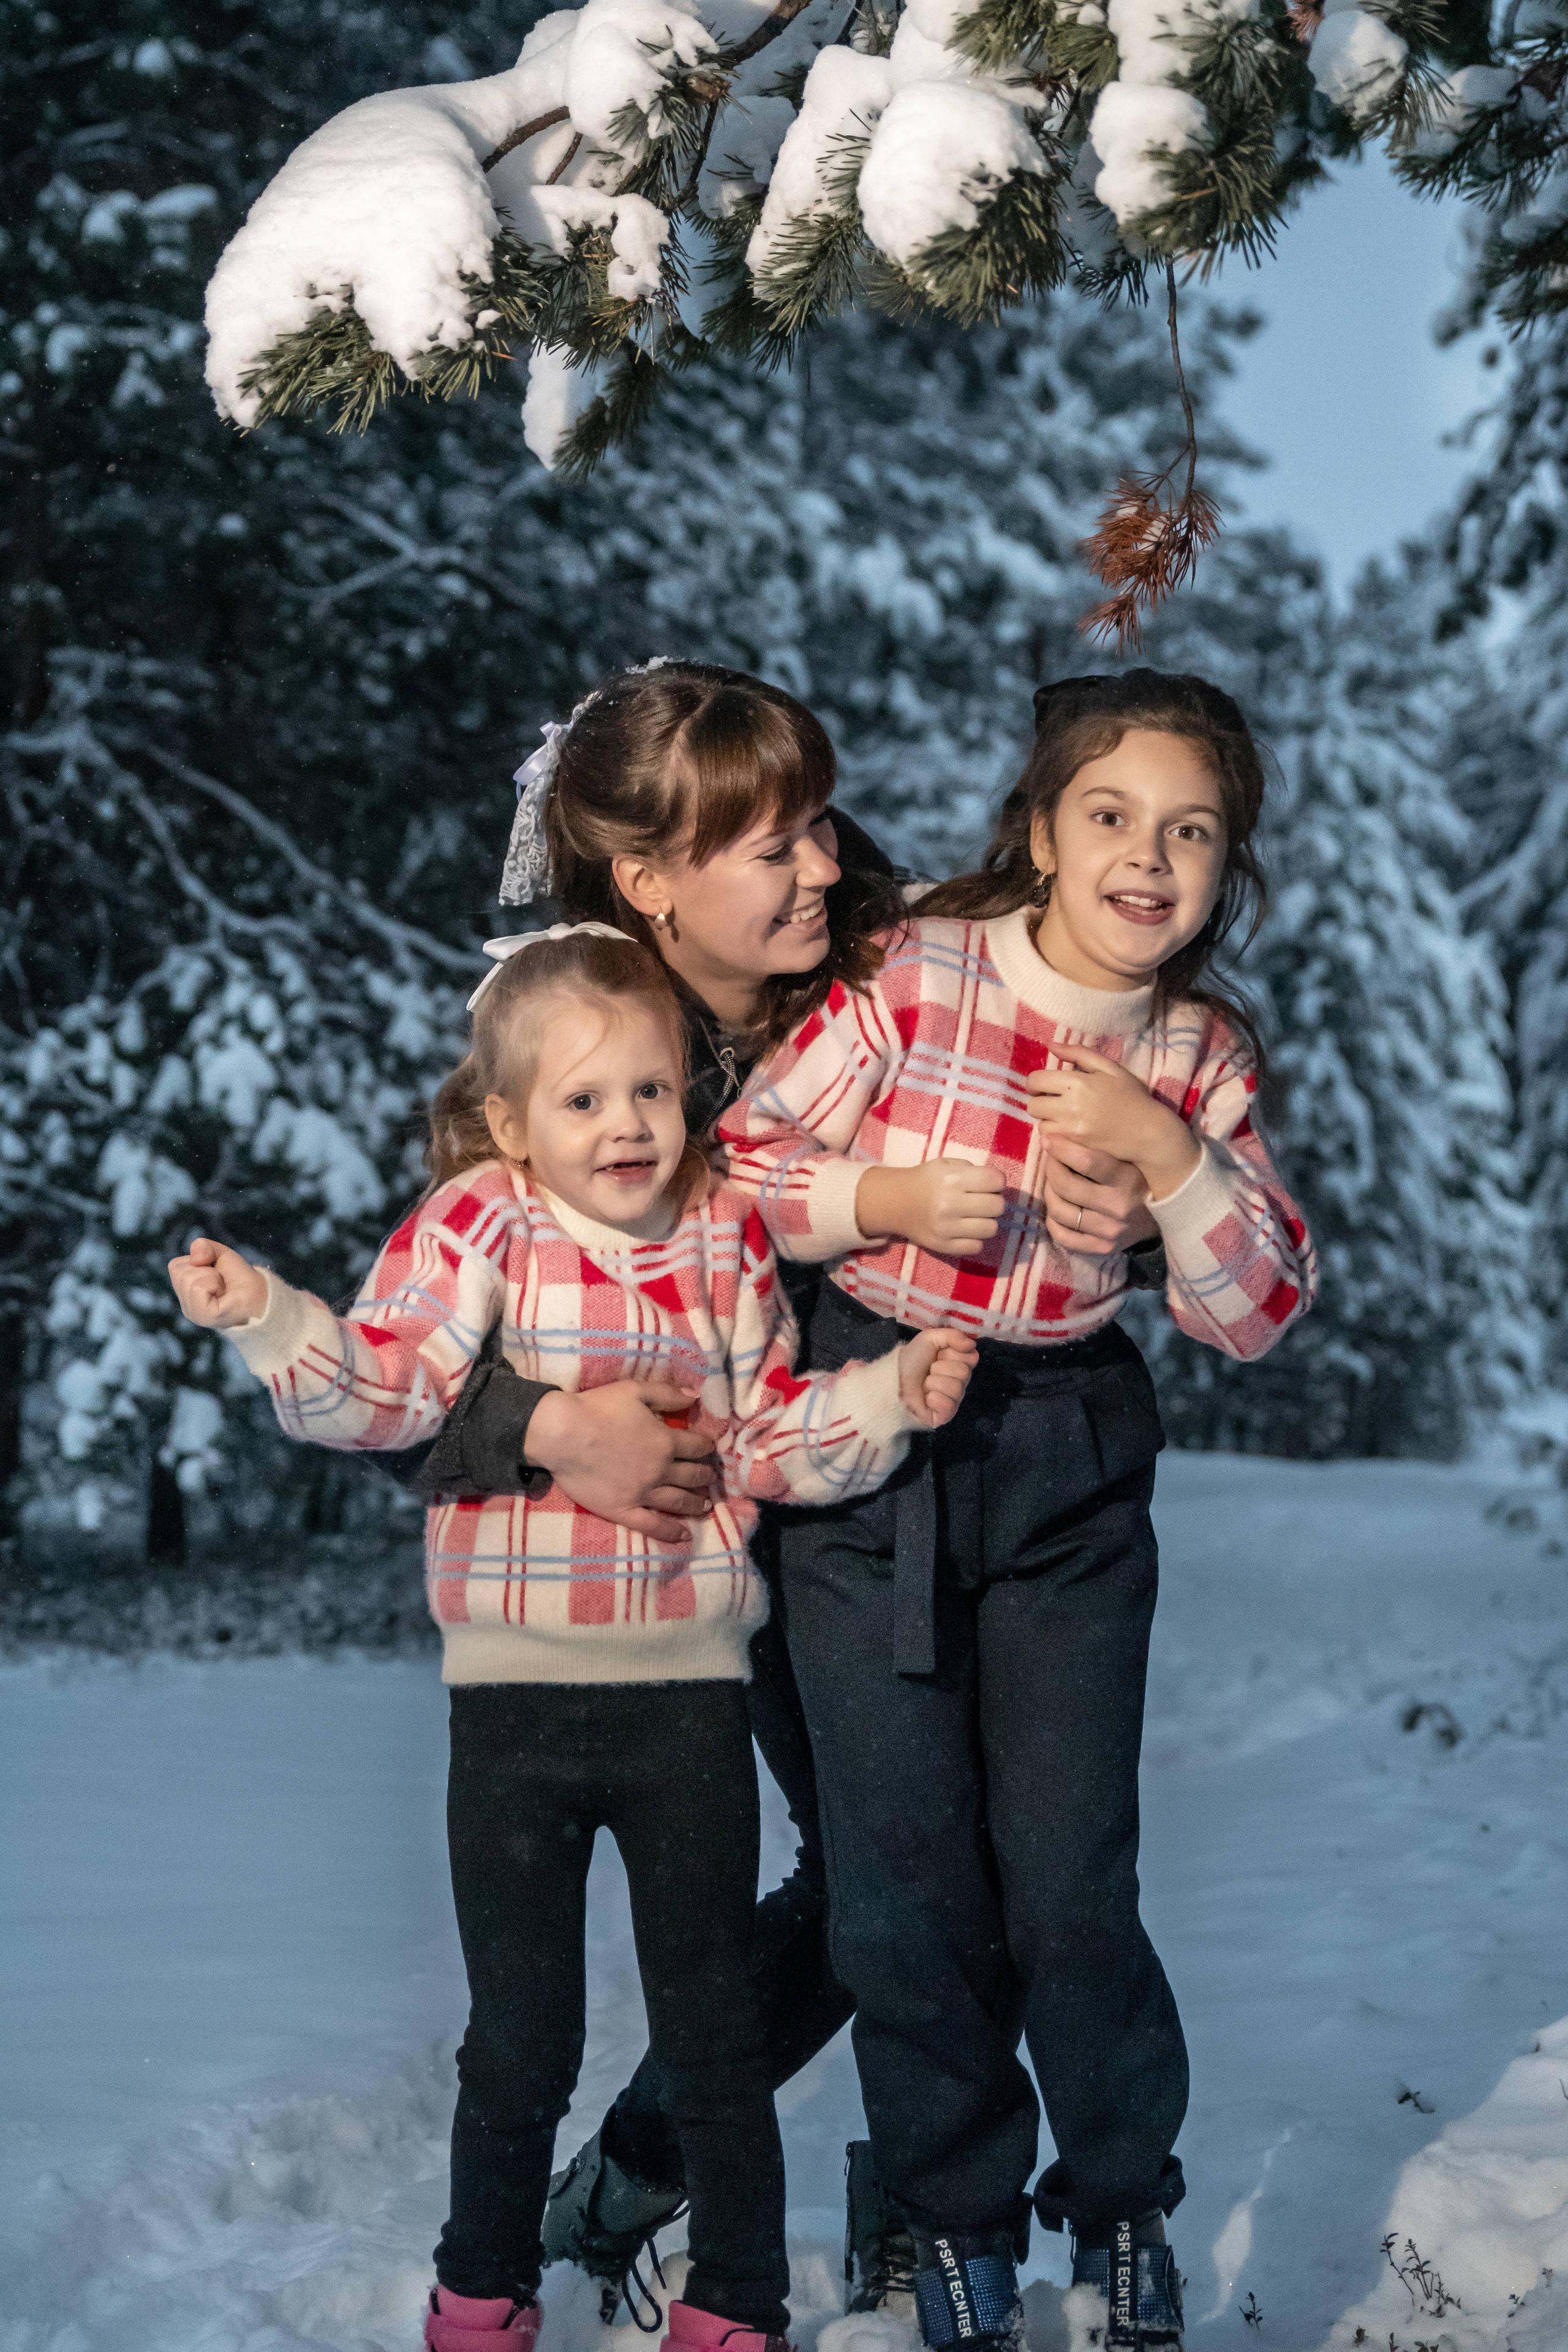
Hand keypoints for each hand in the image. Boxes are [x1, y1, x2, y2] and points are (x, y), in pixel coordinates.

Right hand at [168, 1236, 268, 1328]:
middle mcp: (186, 1304)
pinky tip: (223, 1294)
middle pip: (179, 1271)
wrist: (261, 1294)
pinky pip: (198, 1286)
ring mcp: (193, 1312)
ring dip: (212, 1276)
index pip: (175, 1266)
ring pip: (188, 1278)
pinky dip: (214, 1283)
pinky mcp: (203, 1316)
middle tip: (221, 1282)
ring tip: (223, 1288)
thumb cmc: (239, 1278)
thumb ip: (204, 1247)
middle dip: (205, 1269)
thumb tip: (195, 1256)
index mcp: (185, 1291)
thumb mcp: (220, 1254)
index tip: (214, 1273)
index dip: (198, 1262)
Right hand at [525, 1380, 719, 1543]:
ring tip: (706, 1504)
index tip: (709, 1449)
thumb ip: (667, 1394)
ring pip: (679, 1501)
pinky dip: (671, 1532)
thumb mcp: (636, 1391)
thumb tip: (695, 1397)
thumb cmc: (597, 1408)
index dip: (707, 1447)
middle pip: (693, 1476)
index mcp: (666, 1441)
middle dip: (705, 1475)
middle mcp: (660, 1470)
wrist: (562, 1434)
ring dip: (697, 1503)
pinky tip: (684, 1536)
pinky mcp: (623, 1510)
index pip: (698, 1447)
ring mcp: (643, 1493)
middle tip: (710, 1477)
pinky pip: (652, 1525)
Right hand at [856, 1159, 1006, 1256]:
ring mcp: (946, 1228)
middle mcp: (949, 1204)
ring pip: (991, 1229)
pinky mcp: (943, 1246)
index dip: (997, 1182)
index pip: (996, 1181)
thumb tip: (998, 1186)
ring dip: (987, 1222)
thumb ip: (973, 1171)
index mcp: (952, 1179)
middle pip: (997, 1206)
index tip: (990, 1184)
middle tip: (982, 1201)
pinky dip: (975, 1238)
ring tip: (975, 1216)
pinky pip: (977, 1246)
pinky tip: (965, 1230)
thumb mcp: (946, 1165)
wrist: (895, 1203)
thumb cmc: (927, 1181)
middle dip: (994, 1202)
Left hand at [897, 1326, 979, 1428]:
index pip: (972, 1358)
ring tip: (924, 1385)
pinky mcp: (945, 1416)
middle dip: (940, 1368)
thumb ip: (953, 1336)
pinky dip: (933, 1398)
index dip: (952, 1354)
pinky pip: (948, 1406)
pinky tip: (926, 1398)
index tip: (938, 1355)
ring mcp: (954, 1401)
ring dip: (934, 1383)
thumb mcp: (930, 1338)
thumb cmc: (912, 1359)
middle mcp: (961, 1383)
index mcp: (960, 1365)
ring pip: (956, 1389)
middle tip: (928, 1370)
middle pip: (963, 1372)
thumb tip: (971, 1345)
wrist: (893, 1379)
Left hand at [1027, 1045, 1199, 1202]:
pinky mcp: (1076, 1147)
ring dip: (1047, 1120)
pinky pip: (1051, 1141)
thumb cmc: (1132, 1097)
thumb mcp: (1110, 1068)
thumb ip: (1079, 1054)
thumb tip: (1051, 1046)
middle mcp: (1071, 1106)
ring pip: (1040, 1124)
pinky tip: (1069, 1131)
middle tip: (1053, 1101)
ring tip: (1063, 1117)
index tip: (1045, 1086)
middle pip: (1033, 1105)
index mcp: (1078, 1082)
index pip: (1035, 1080)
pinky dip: (1055, 1136)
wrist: (1148, 1131)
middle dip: (1040, 1101)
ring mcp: (1072, 1129)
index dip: (1036, 1082)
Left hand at [1040, 1137, 1159, 1257]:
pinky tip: (1058, 1208)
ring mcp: (1110, 1231)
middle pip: (1066, 1185)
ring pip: (1059, 1211)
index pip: (1087, 1161)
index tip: (1049, 1140)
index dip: (1060, 1148)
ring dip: (1049, 1193)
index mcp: (1128, 1179)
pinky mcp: (1101, 1248)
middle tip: (1052, 1161)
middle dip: (1051, 1168)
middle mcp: (1119, 1207)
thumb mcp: (1130, 1158)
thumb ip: (1103, 1147)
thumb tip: (1064, 1132)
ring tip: (1053, 1184)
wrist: (1165, 1218)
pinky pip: (1062, 1236)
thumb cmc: (1141, 1179)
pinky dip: (1052, 1221)